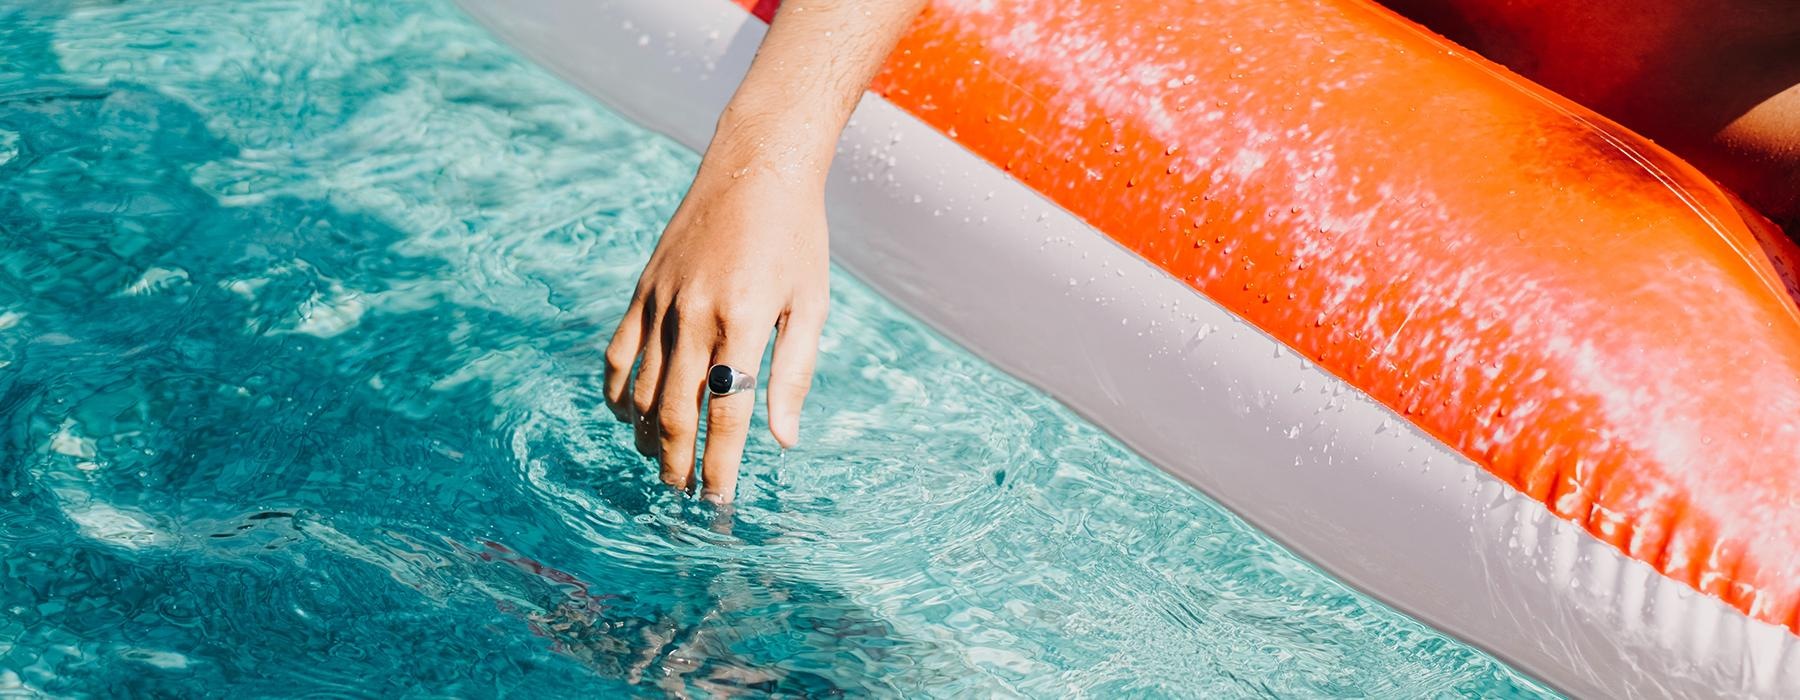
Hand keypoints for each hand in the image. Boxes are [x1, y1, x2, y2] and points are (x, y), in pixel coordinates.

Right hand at [603, 167, 828, 502]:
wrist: (756, 167)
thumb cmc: (797, 239)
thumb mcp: (812, 305)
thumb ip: (795, 374)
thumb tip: (783, 441)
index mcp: (746, 320)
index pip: (726, 413)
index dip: (719, 466)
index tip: (718, 504)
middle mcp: (696, 313)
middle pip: (674, 410)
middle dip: (677, 462)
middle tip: (683, 495)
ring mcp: (663, 300)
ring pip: (640, 388)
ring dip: (647, 436)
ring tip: (660, 464)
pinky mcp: (643, 288)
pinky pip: (618, 352)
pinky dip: (616, 391)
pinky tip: (628, 417)